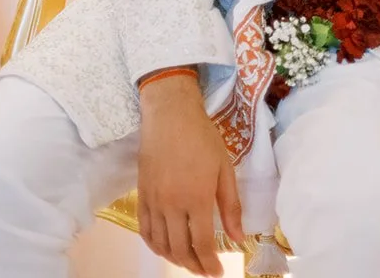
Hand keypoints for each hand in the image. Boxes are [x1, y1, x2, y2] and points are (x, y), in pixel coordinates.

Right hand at [137, 72, 243, 275]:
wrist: (170, 117)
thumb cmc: (203, 139)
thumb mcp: (225, 170)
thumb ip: (231, 206)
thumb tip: (238, 238)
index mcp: (196, 198)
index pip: (201, 243)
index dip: (210, 263)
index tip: (218, 272)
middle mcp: (172, 205)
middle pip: (180, 249)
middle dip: (194, 266)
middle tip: (205, 271)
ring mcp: (154, 202)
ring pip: (161, 244)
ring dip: (175, 259)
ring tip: (189, 262)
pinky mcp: (141, 196)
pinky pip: (145, 231)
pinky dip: (155, 246)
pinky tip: (165, 248)